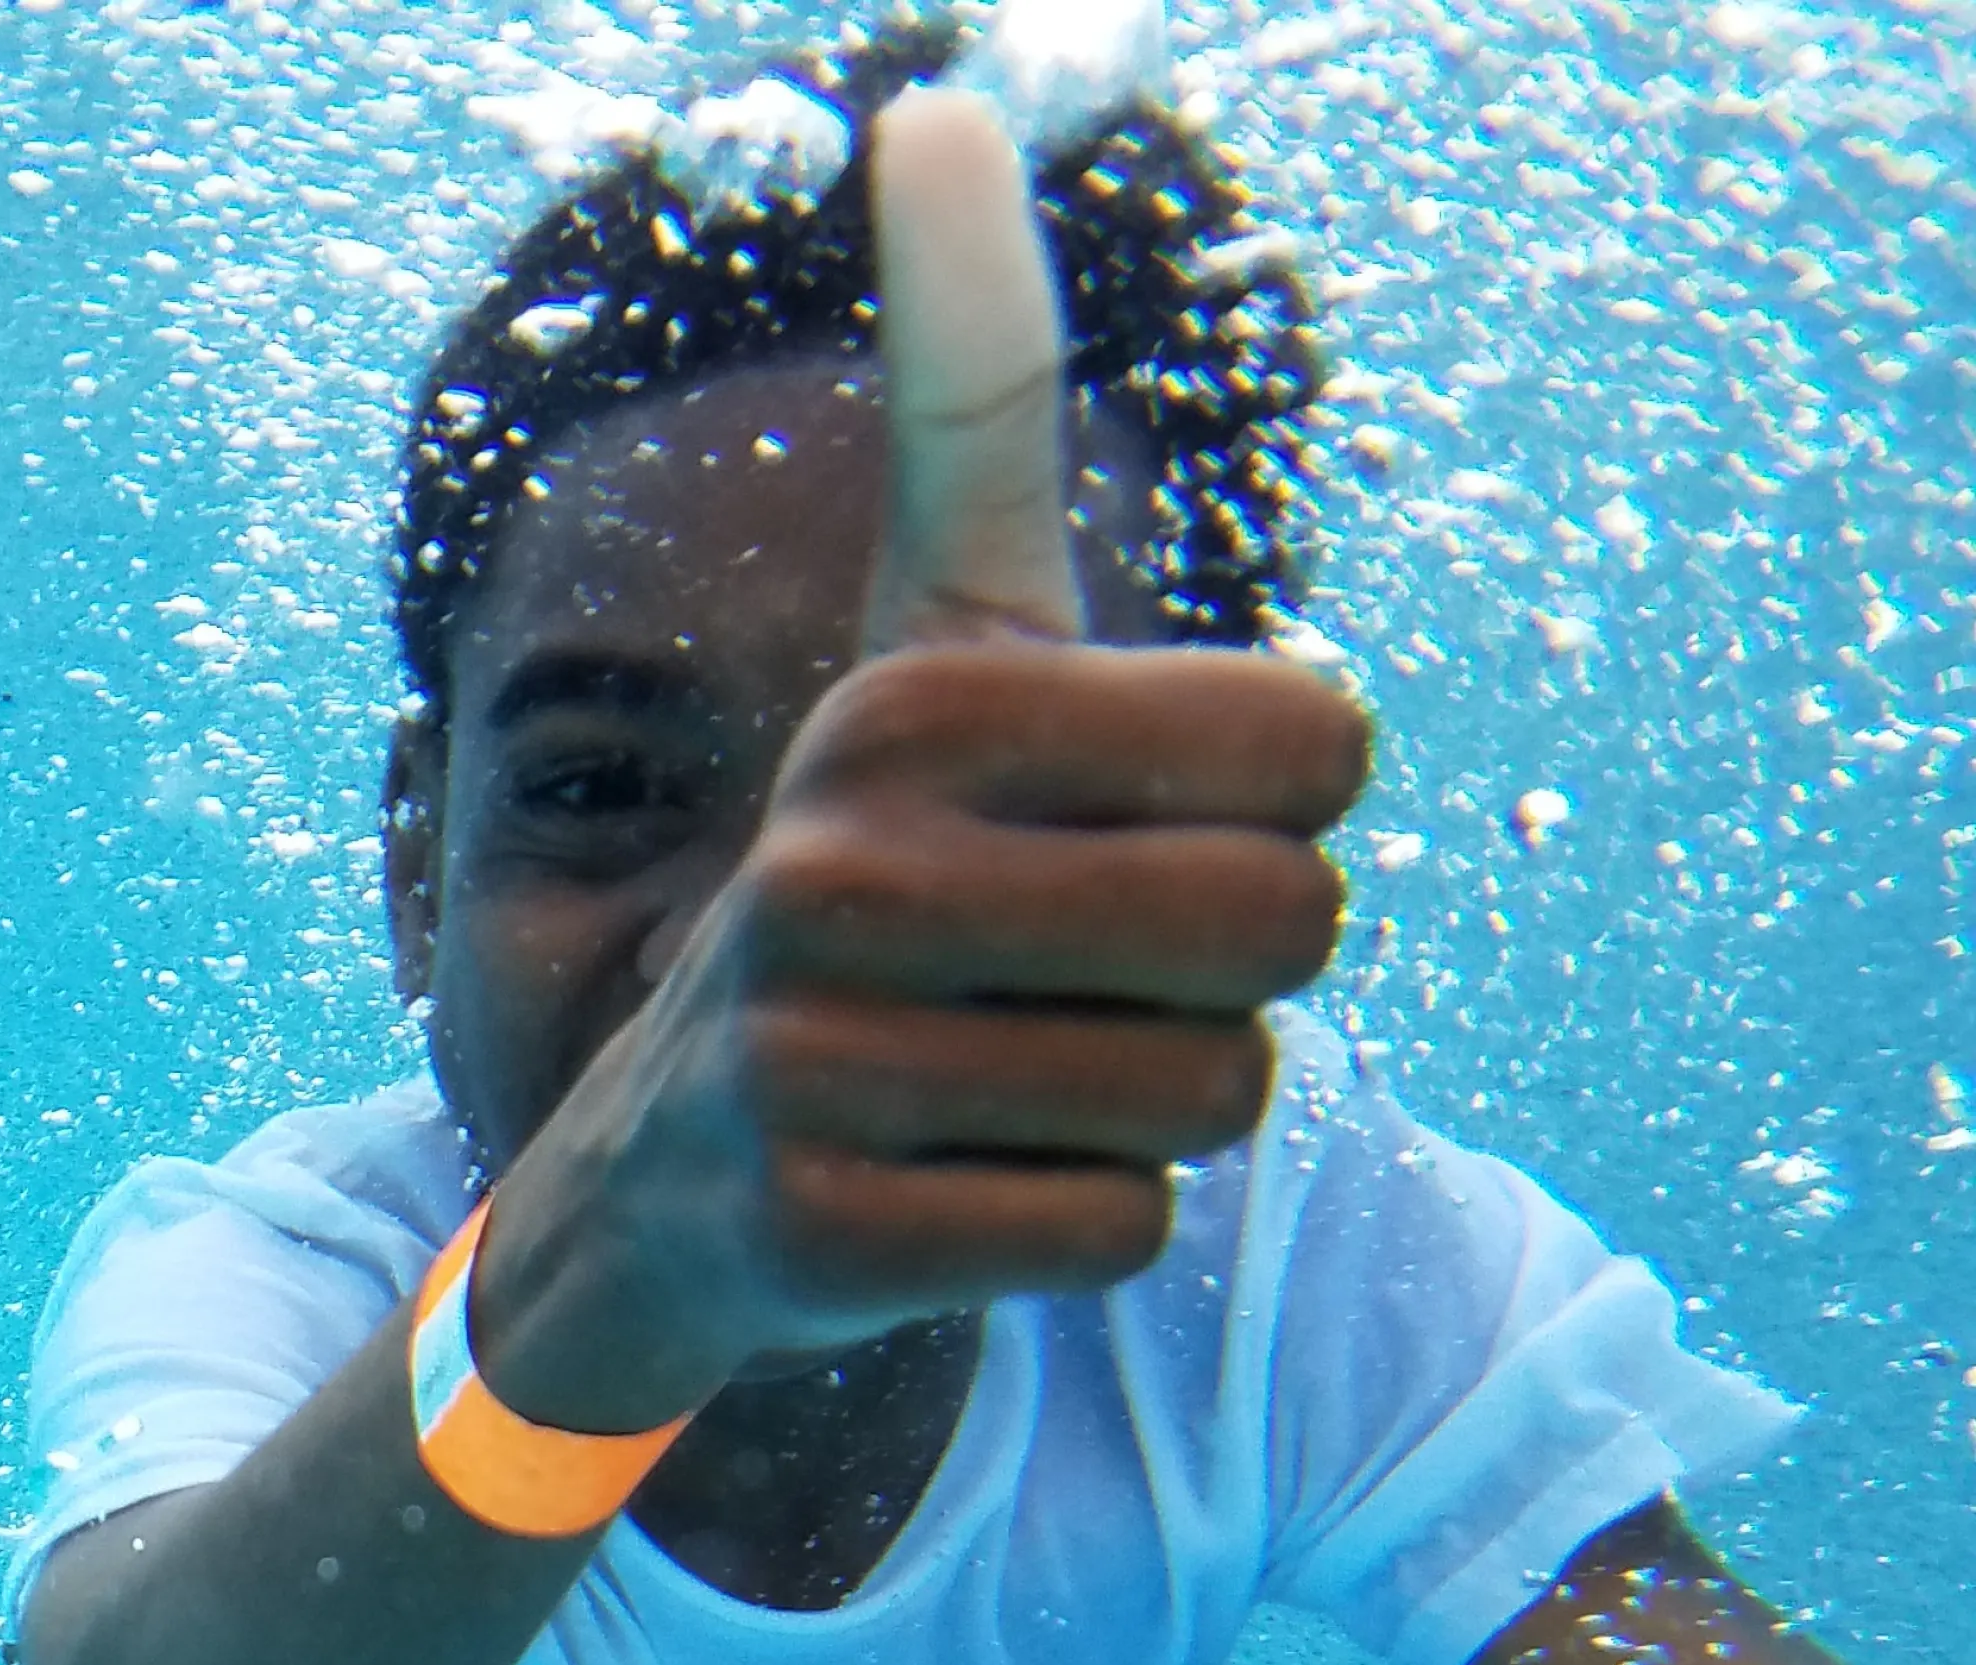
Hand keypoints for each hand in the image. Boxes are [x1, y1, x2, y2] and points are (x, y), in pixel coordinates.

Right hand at [465, 90, 1366, 1433]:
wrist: (666, 1172)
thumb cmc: (876, 870)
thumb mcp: (932, 629)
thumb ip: (970, 389)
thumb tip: (937, 104)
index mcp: (908, 698)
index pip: (1321, 737)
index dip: (1281, 796)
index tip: (1134, 812)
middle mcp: (837, 861)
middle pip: (1292, 925)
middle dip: (1230, 970)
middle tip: (1078, 972)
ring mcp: (812, 1056)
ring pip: (1216, 1092)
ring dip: (1149, 1101)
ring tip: (1000, 1073)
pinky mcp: (819, 1230)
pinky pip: (1116, 1231)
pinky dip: (1070, 1224)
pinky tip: (948, 1181)